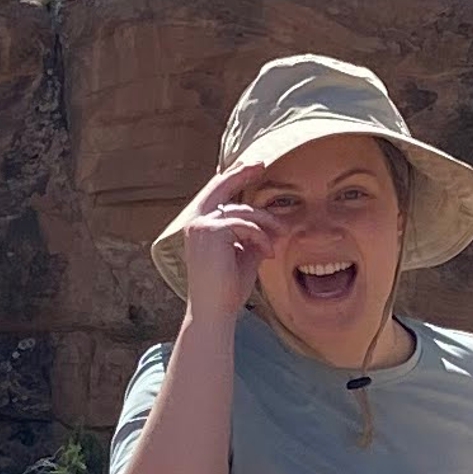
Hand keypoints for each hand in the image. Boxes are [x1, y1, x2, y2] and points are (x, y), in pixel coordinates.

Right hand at [160, 159, 276, 323]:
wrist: (215, 309)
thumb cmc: (228, 286)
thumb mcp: (243, 253)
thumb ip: (251, 234)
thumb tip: (270, 220)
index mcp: (198, 225)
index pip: (215, 193)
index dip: (232, 176)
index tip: (250, 165)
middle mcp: (194, 221)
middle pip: (220, 186)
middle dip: (242, 173)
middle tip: (261, 164)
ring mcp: (200, 225)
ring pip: (242, 210)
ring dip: (266, 224)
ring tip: (278, 240)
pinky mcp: (211, 231)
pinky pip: (246, 224)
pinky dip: (262, 237)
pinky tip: (268, 253)